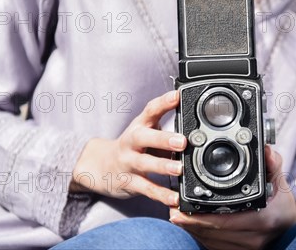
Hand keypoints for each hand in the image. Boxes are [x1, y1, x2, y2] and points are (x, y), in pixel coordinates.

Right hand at [70, 90, 186, 206]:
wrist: (100, 166)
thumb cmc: (132, 145)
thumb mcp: (146, 130)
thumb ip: (167, 125)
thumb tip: (196, 123)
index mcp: (140, 126)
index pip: (150, 110)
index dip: (164, 102)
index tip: (178, 96)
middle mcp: (132, 142)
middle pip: (144, 137)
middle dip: (163, 139)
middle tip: (182, 141)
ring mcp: (128, 162)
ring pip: (145, 164)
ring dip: (163, 166)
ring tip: (179, 169)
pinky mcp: (129, 182)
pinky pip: (146, 189)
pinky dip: (161, 195)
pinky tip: (175, 198)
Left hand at [169, 146, 295, 249]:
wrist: (289, 228)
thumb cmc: (283, 206)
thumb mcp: (280, 183)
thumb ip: (272, 164)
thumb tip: (265, 149)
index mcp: (263, 220)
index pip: (226, 221)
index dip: (201, 217)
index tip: (183, 208)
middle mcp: (254, 239)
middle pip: (213, 232)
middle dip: (191, 221)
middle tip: (173, 209)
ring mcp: (245, 249)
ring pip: (211, 240)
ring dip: (192, 228)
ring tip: (176, 214)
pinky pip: (213, 245)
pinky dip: (200, 235)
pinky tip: (190, 225)